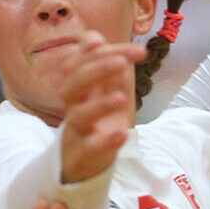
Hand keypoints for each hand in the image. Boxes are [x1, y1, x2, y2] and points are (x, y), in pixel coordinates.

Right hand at [50, 32, 145, 183]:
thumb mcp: (105, 91)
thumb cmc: (97, 122)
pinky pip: (89, 148)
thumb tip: (110, 45)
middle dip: (97, 69)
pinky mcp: (82, 155)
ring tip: (122, 97)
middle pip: (74, 82)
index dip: (103, 52)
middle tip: (122, 63)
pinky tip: (122, 133)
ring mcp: (76, 131)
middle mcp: (73, 105)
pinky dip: (106, 141)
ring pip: (77, 115)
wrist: (82, 163)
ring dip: (99, 104)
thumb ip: (108, 68)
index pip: (83, 61)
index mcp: (78, 86)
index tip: (136, 51)